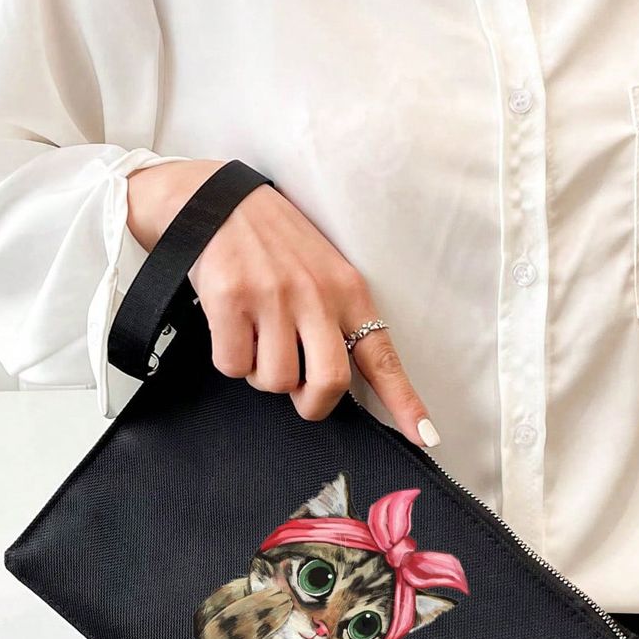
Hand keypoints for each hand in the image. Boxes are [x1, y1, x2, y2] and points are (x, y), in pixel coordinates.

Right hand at [126, 159, 438, 445]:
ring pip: (275, 381)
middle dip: (312, 404)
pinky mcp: (229, 300)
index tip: (425, 437)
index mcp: (348, 291)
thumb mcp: (323, 270)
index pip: (383, 356)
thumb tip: (341, 383)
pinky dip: (230, 360)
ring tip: (256, 339)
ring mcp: (272, 298)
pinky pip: (234, 366)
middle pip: (329, 383)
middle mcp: (315, 295)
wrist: (212, 201)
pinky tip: (230, 328)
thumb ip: (337, 319)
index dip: (404, 402)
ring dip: (263, 376)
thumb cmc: (272, 244)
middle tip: (299, 394)